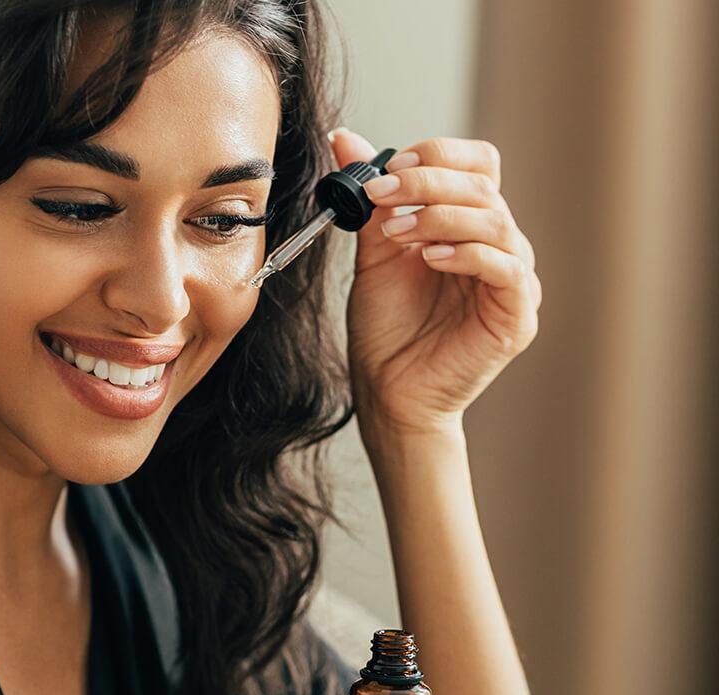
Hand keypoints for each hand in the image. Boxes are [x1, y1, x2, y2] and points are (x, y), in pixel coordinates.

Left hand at [330, 130, 540, 435]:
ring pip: (495, 221)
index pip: (477, 165)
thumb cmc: (387, 326)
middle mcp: (498, 247)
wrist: (388, 391)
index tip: (389, 167)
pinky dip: (466, 253)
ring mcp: (513, 281)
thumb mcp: (374, 252)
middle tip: (382, 194)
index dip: (439, 156)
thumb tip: (343, 138)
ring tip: (397, 235)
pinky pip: (507, 269)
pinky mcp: (517, 316)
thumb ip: (369, 199)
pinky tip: (429, 258)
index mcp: (469, 226)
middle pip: (483, 187)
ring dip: (439, 216)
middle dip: (427, 183)